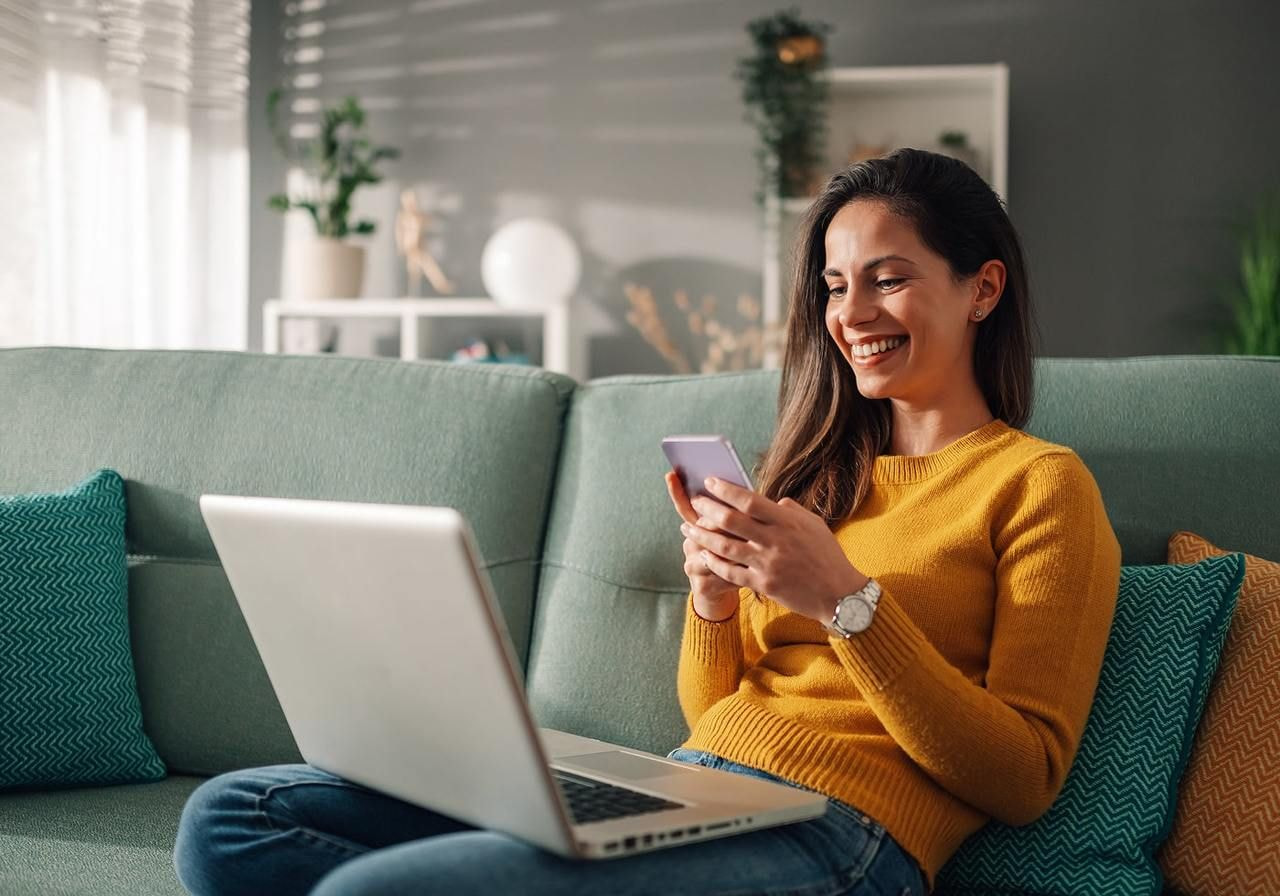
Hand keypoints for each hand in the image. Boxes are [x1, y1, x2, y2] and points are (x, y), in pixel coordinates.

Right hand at [665, 471, 739, 621]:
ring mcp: (692, 565)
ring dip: (736, 548)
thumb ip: (740, 512)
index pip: (686, 506)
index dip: (677, 491)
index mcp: (697, 527)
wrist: (724, 592)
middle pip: (702, 527)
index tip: (672, 473)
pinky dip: (739, 573)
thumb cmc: (737, 556)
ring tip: (755, 545)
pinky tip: (753, 571)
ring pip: (714, 551)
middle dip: (723, 522)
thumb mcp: (738, 532)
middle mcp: (690, 544)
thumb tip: (751, 490)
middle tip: (744, 518)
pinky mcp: (701, 586)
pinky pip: (721, 576)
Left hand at [683, 477, 868, 623]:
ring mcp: (768, 564)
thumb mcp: (814, 525)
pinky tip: (703, 555)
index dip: (726, 490)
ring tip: (688, 529)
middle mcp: (775, 541)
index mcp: (787, 522)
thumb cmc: (828, 556)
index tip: (709, 482)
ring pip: (725, 547)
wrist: (839, 594)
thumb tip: (773, 500)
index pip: (749, 500)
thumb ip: (791, 511)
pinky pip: (731, 573)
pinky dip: (715, 563)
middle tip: (694, 503)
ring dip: (703, 537)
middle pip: (731, 521)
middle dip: (708, 509)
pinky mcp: (764, 585)